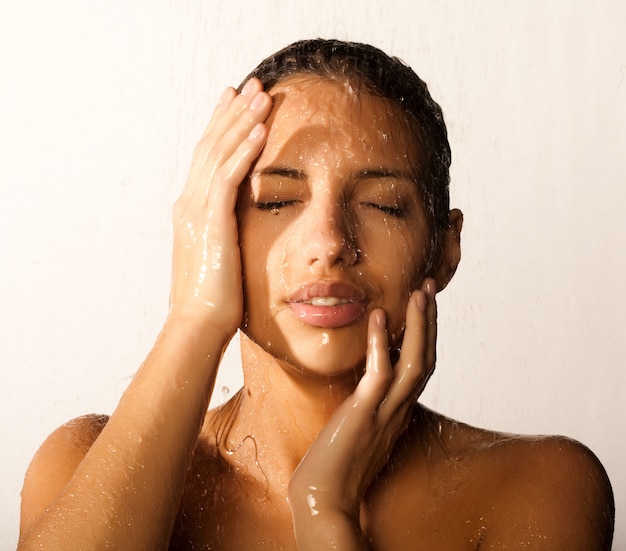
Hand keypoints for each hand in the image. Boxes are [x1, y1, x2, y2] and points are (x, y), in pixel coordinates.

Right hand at [170, 78, 271, 337]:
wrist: (198, 325)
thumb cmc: (213, 301)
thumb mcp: (217, 259)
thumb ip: (223, 235)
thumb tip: (235, 228)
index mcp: (191, 211)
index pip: (207, 160)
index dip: (221, 129)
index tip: (236, 104)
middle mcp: (190, 203)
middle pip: (211, 147)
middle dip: (231, 114)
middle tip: (250, 85)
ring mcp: (198, 211)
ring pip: (220, 154)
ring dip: (242, 121)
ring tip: (262, 94)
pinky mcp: (212, 222)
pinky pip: (229, 176)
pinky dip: (244, 150)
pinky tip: (261, 129)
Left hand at [288, 279, 436, 546]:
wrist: (323, 499)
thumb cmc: (335, 464)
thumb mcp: (360, 427)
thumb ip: (368, 404)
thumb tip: (365, 382)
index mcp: (397, 411)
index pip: (420, 367)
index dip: (426, 335)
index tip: (423, 305)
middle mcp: (398, 410)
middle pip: (426, 359)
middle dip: (430, 322)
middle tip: (430, 287)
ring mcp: (384, 413)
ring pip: (414, 364)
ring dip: (419, 326)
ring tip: (419, 292)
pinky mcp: (363, 416)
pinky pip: (379, 375)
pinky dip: (381, 344)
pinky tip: (378, 317)